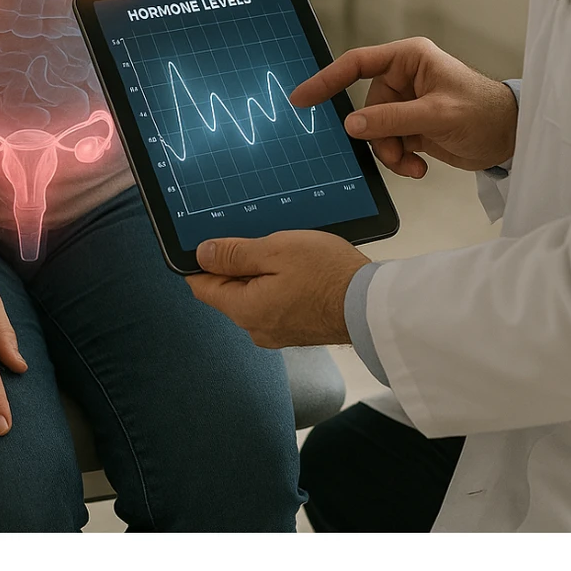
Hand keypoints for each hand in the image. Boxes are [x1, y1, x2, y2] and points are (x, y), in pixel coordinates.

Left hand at [186, 230, 369, 348]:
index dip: (200, 261)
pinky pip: (273, 303)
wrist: (370, 305)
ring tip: (282, 253)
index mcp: (244, 310)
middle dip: (235, 264)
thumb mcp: (275, 250)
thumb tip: (202, 254)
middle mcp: (256, 328)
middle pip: (227, 291)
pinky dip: (277, 285)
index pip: (202, 286)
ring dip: (260, 273)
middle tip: (258, 239)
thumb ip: (235, 254)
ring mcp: (277, 332)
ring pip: (252, 296)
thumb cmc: (327, 274)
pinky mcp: (296, 329)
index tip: (209, 240)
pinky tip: (296, 269)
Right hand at [290, 37, 517, 177]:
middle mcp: (405, 78)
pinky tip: (419, 167)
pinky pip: (390, 144)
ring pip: (376, 131)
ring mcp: (408, 104)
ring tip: (412, 165)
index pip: (357, 64)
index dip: (327, 79)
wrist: (512, 138)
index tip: (302, 98)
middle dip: (378, 136)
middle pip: (367, 108)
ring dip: (390, 152)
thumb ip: (393, 119)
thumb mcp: (437, 115)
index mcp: (408, 59)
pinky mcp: (413, 127)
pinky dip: (401, 159)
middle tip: (396, 154)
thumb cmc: (485, 112)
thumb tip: (352, 126)